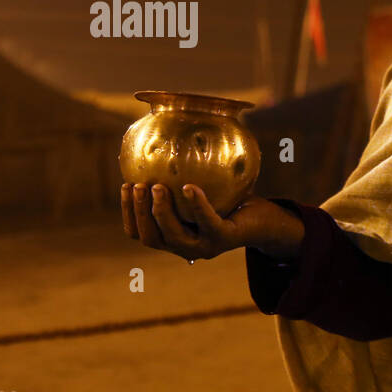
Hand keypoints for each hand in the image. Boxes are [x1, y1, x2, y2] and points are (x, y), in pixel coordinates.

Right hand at [121, 183, 287, 262]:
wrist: (266, 221)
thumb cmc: (232, 202)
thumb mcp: (203, 190)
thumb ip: (181, 177)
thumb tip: (162, 142)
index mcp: (175, 238)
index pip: (140, 234)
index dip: (128, 213)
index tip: (125, 186)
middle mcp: (186, 248)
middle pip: (151, 238)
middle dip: (139, 213)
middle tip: (137, 185)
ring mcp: (205, 247)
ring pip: (173, 235)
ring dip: (161, 211)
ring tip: (157, 186)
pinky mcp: (224, 238)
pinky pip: (206, 221)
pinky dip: (196, 204)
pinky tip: (189, 187)